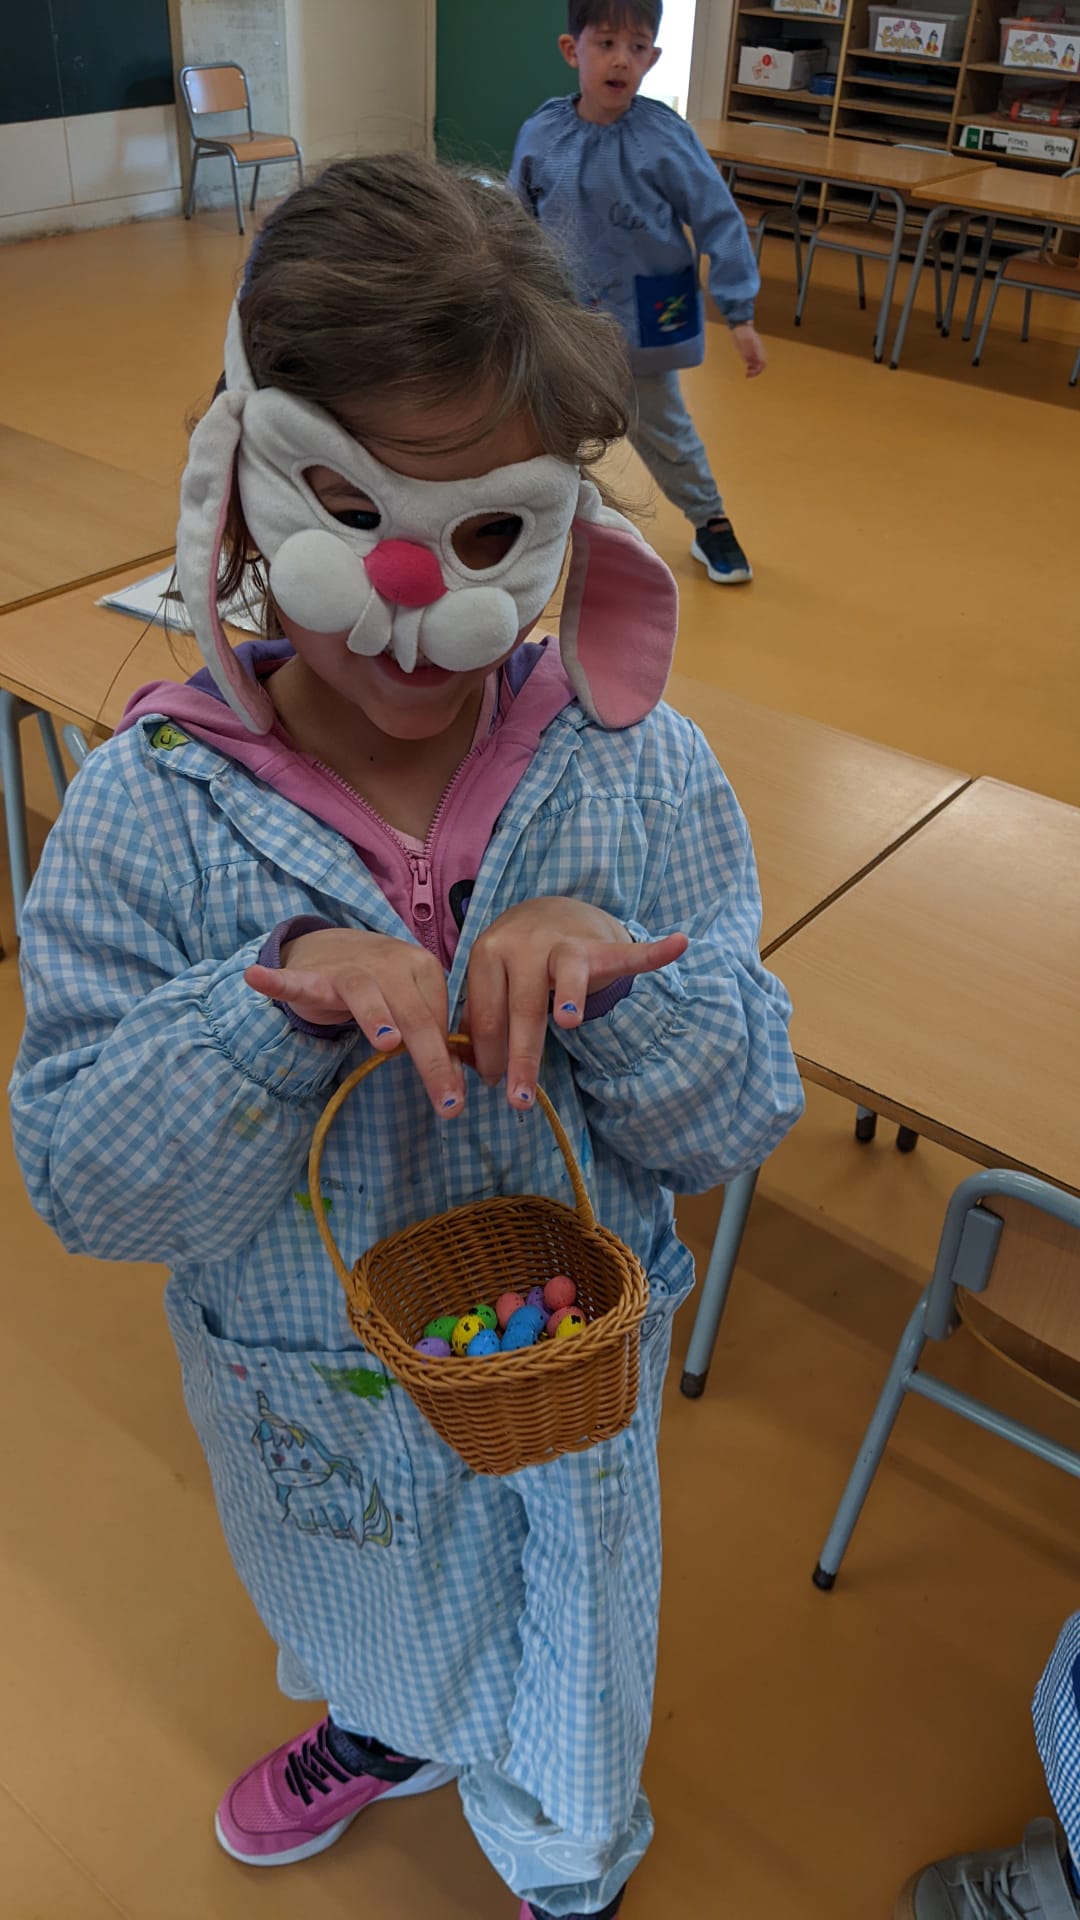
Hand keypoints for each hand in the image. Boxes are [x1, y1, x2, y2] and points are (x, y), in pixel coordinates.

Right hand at [245, 929, 465, 1116]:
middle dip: (432, 1060)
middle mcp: (390, 963)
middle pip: (414, 1014)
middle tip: (447, 1102)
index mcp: (422, 968)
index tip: (455, 1099)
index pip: (440, 1017)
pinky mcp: (313, 977)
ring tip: (387, 1043)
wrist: (330, 946)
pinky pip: (296, 982)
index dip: (449, 1059)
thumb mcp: (412, 1003)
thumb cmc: (381, 985)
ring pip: (365, 994)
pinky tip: (257, 978)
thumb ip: (432, 1036)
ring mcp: (349, 968)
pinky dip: (278, 983)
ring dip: (376, 1016)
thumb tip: (458, 1084)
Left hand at [464, 898, 687, 1107]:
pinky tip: (677, 945)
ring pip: (564, 978)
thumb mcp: (491, 981)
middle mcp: (522, 944)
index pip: (486, 1014)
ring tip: (568, 1023)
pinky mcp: (598, 945)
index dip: (488, 1054)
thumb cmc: (515, 961)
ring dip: (568, 998)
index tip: (493, 1085)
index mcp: (487, 955)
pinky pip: (626, 953)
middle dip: (520, 1057)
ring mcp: (562, 943)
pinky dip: (652, 953)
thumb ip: (483, 1017)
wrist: (549, 911)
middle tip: (518, 1098)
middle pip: (522, 1007)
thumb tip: (474, 1069)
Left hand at [731, 323, 766, 378]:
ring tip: (747, 372)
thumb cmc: (742, 333)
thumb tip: (749, 362)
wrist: (740, 325)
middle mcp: (758, 351)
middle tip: (748, 375)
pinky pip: (753, 360)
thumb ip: (747, 352)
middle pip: (761, 364)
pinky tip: (747, 366)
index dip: (757, 371)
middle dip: (756, 371)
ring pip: (757, 363)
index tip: (750, 374)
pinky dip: (751, 365)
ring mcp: (754, 350)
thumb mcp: (744, 343)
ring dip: (753, 369)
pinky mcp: (750, 350)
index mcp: (758, 349)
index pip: (762, 363)